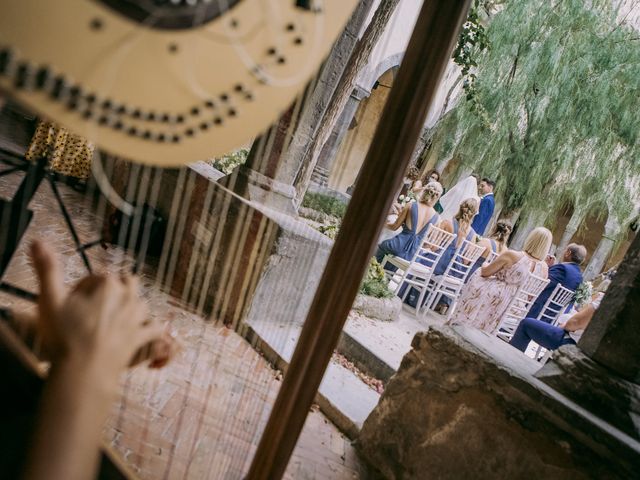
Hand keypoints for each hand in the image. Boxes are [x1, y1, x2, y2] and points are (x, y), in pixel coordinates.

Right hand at [28, 241, 172, 371]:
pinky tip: (149, 330)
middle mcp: (128, 296)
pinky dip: (153, 328)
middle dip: (114, 288)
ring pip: (141, 303)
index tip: (72, 301)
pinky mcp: (142, 337)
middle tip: (96, 305)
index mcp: (107, 284)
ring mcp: (137, 317)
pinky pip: (155, 328)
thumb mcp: (50, 299)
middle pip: (126, 283)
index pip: (98, 276)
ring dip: (132, 306)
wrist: (83, 371)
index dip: (84, 286)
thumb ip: (47, 268)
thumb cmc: (65, 336)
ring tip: (116, 317)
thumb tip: (38, 240)